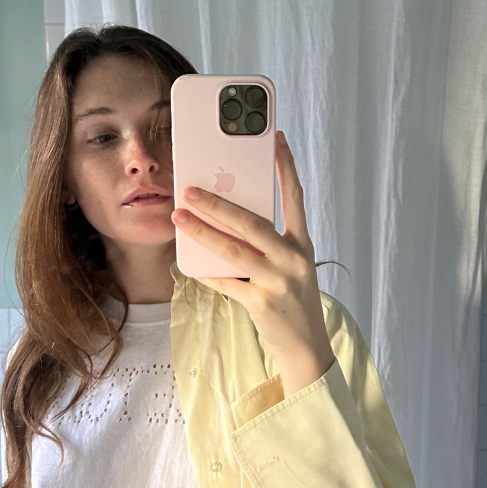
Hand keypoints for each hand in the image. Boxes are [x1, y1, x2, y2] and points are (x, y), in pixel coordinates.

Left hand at [173, 131, 334, 391]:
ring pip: (234, 250)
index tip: (275, 139)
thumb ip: (266, 244)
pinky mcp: (261, 303)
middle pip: (253, 223)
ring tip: (179, 216)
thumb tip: (226, 220)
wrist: (307, 348)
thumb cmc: (293, 302)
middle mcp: (294, 259)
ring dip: (202, 232)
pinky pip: (225, 282)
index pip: (295, 198)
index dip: (285, 167)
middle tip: (191, 188)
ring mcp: (279, 282)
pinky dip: (205, 271)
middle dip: (219, 203)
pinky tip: (187, 262)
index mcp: (303, 245)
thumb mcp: (290, 267)